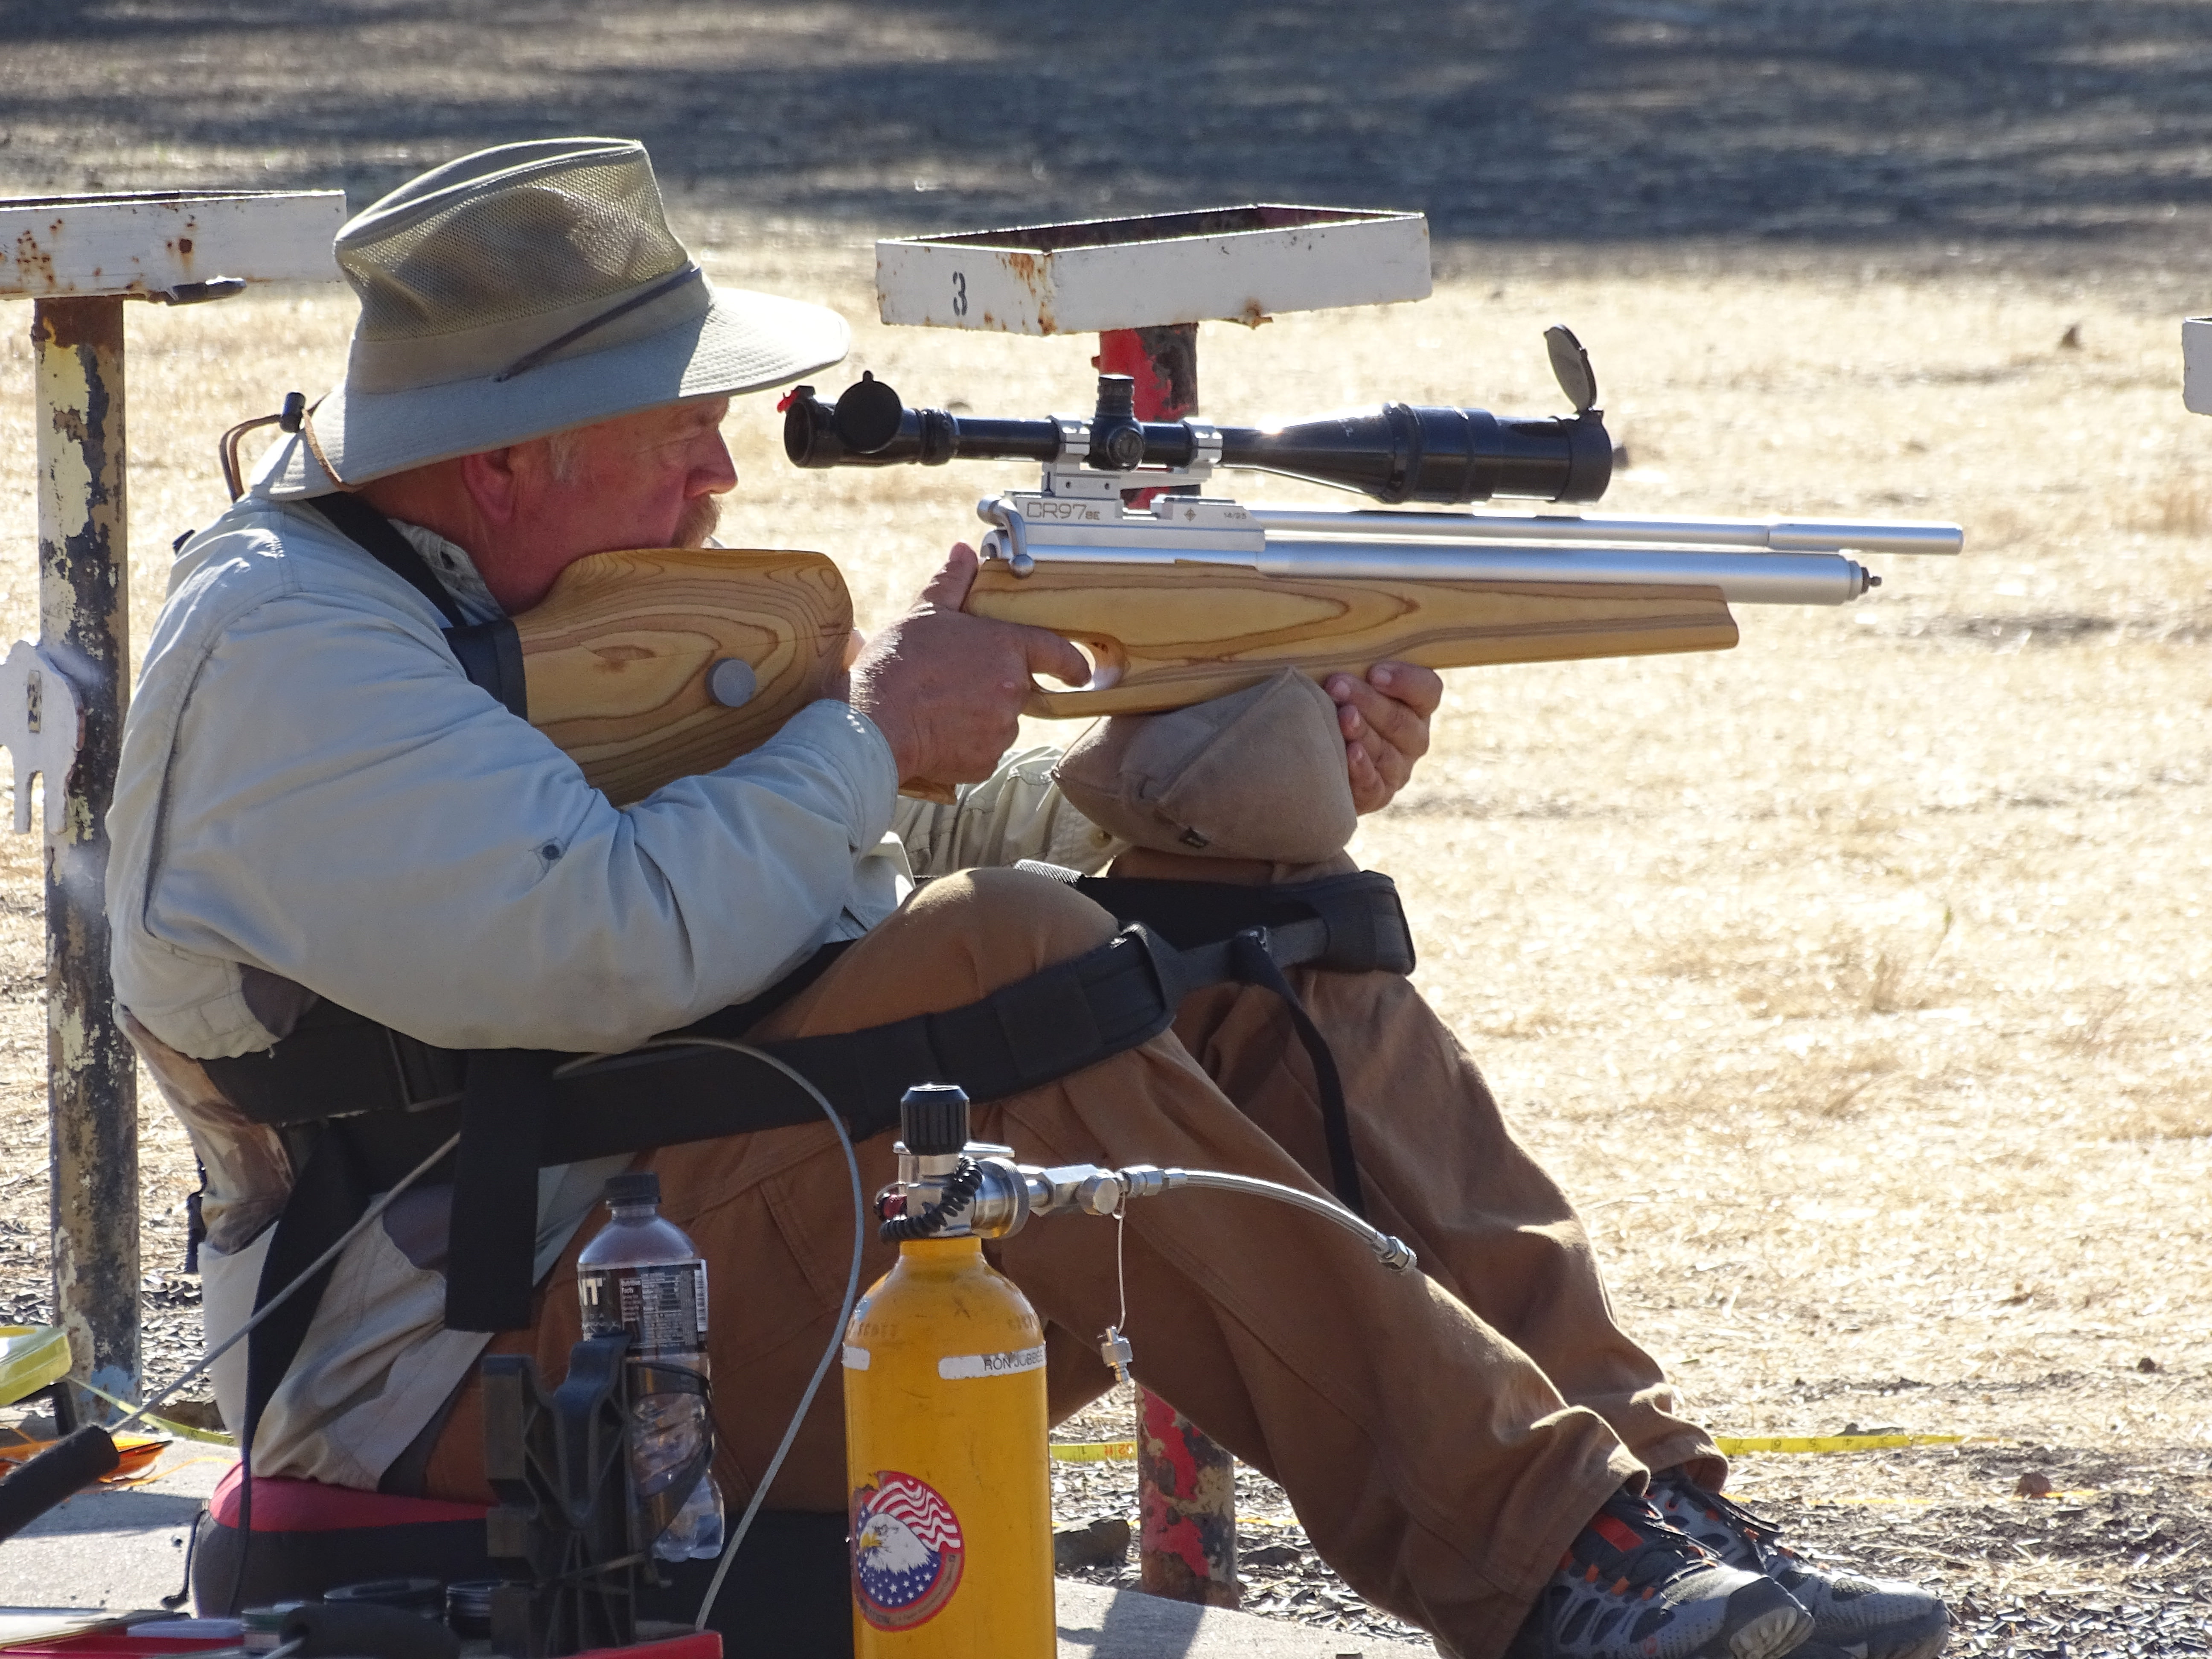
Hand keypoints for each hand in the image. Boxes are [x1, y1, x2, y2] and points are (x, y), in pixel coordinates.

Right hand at [846, 543, 1090, 790]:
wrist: (874, 719)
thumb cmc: (899, 662)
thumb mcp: (925, 612)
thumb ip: (952, 582)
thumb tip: (963, 552)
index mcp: (1007, 648)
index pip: (1056, 652)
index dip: (1071, 663)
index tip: (1079, 671)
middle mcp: (1013, 689)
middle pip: (1017, 687)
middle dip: (993, 684)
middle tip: (957, 682)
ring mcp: (1001, 728)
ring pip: (1000, 720)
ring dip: (979, 714)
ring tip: (939, 707)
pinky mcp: (985, 761)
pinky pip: (984, 749)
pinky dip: (966, 743)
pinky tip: (937, 731)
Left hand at [1325, 662, 1440, 813]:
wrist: (1311, 759)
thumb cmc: (1330, 704)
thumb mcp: (1344, 680)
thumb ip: (1351, 663)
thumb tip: (1334, 632)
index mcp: (1415, 705)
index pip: (1428, 690)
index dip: (1405, 681)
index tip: (1374, 672)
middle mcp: (1414, 737)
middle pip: (1401, 720)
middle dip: (1367, 700)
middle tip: (1336, 685)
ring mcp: (1398, 769)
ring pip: (1386, 750)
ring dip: (1363, 731)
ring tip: (1341, 716)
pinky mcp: (1377, 794)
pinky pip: (1374, 784)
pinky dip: (1362, 769)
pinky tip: (1349, 753)